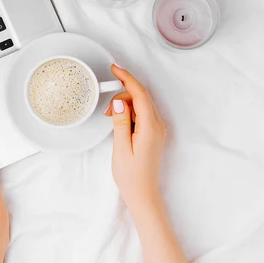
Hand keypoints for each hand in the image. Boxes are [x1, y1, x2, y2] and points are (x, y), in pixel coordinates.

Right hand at [105, 64, 165, 214]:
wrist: (143, 194)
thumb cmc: (131, 175)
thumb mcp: (121, 147)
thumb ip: (120, 122)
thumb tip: (119, 102)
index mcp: (150, 127)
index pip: (140, 94)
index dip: (127, 78)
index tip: (115, 69)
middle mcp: (157, 125)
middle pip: (141, 97)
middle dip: (122, 95)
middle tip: (106, 110)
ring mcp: (157, 130)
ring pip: (141, 105)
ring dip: (125, 105)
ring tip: (110, 119)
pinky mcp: (153, 134)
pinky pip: (142, 115)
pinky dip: (129, 114)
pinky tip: (119, 123)